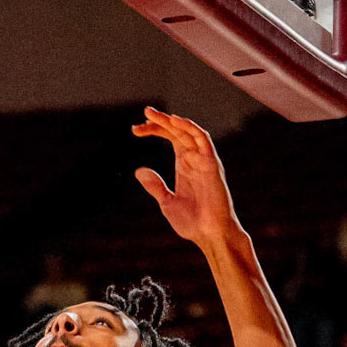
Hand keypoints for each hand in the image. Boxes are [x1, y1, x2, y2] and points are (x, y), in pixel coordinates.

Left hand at [131, 109, 239, 248]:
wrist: (209, 234)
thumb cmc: (193, 222)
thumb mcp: (166, 202)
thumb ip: (155, 186)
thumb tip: (140, 171)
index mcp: (184, 165)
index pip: (171, 138)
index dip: (154, 130)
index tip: (135, 130)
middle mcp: (194, 159)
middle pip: (177, 131)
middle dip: (160, 121)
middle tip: (144, 113)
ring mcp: (204, 160)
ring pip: (188, 131)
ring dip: (171, 120)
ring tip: (152, 113)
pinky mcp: (211, 163)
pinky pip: (202, 139)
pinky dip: (189, 128)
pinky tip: (174, 121)